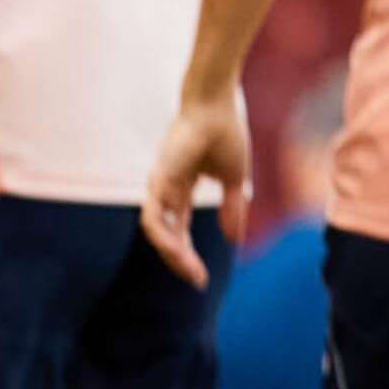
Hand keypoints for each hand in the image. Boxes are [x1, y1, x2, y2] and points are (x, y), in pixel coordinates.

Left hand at [141, 89, 251, 286]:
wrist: (217, 108)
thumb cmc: (225, 134)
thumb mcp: (235, 180)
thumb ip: (233, 208)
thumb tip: (233, 238)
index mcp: (181, 190)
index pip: (178, 230)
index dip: (188, 254)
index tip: (201, 276)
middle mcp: (166, 190)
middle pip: (166, 235)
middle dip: (180, 261)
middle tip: (197, 280)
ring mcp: (160, 185)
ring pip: (156, 230)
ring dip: (172, 254)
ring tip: (191, 270)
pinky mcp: (159, 179)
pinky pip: (154, 216)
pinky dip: (164, 236)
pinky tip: (179, 251)